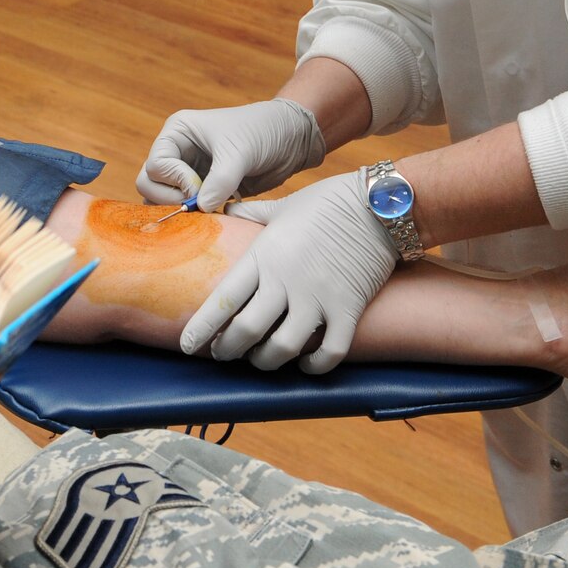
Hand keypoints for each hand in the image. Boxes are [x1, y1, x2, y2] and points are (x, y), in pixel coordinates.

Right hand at [137, 98, 324, 209]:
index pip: (156, 165)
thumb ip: (219, 180)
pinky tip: (214, 216)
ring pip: (163, 200)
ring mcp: (189, 173)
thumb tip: (201, 208)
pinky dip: (195, 217)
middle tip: (197, 206)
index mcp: (178, 132)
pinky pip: (187, 210)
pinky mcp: (205, 191)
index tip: (199, 187)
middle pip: (150, 184)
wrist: (292, 139)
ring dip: (180, 211)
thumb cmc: (263, 131)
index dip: (174, 181)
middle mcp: (178, 152)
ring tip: (206, 213)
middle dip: (170, 199)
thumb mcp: (240, 152)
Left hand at [180, 172, 394, 371]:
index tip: (189, 345)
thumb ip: (252, 215)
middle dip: (228, 349)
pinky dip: (315, 366)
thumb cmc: (327, 202)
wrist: (378, 203)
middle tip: (222, 354)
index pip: (223, 299)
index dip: (201, 328)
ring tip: (258, 360)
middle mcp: (286, 281)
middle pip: (247, 330)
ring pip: (283, 347)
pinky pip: (329, 352)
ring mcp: (318, 297)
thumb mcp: (281, 206)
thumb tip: (227, 211)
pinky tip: (305, 365)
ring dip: (266, 362)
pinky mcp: (349, 309)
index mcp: (264, 256)